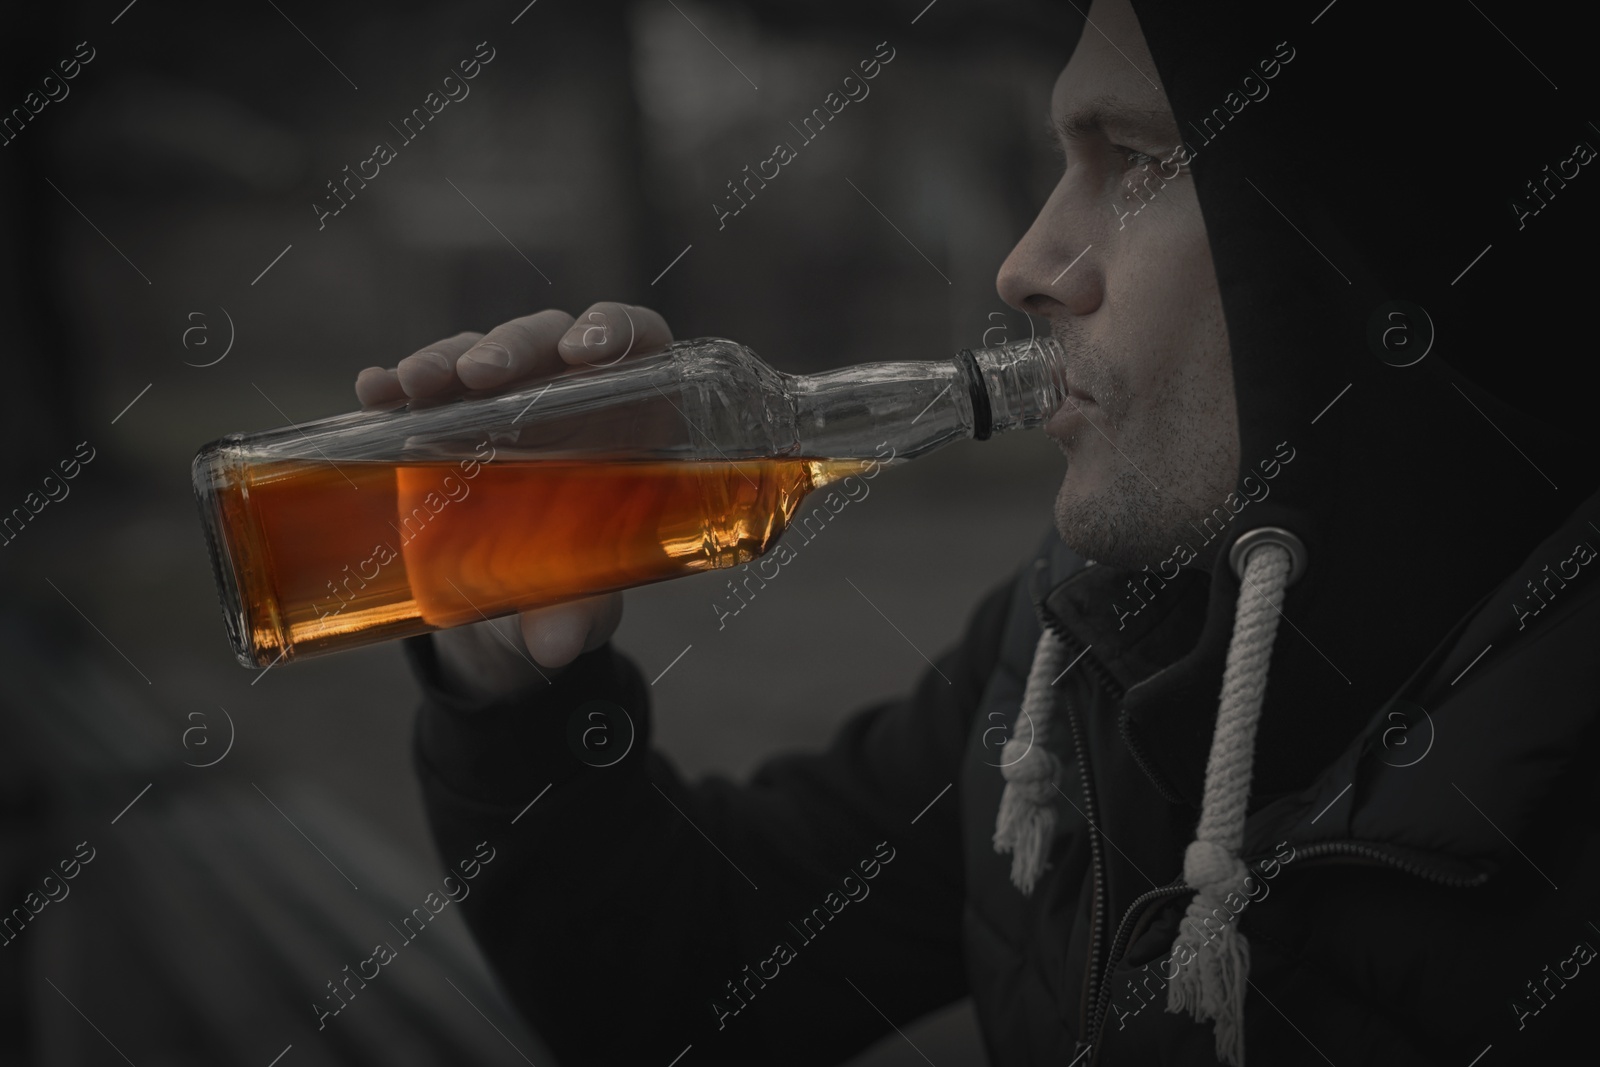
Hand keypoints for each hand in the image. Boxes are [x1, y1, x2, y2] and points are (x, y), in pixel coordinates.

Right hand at [354, 303, 672, 692]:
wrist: (508, 606)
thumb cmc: (571, 581)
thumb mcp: (578, 599)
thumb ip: (577, 612)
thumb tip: (554, 646)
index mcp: (628, 418)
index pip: (638, 343)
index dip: (616, 330)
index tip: (586, 351)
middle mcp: (567, 395)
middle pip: (548, 340)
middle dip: (514, 347)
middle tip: (480, 375)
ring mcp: (503, 400)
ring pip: (481, 355)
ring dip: (447, 359)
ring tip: (414, 385)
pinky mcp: (446, 418)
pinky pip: (423, 387)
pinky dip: (395, 385)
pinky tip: (373, 392)